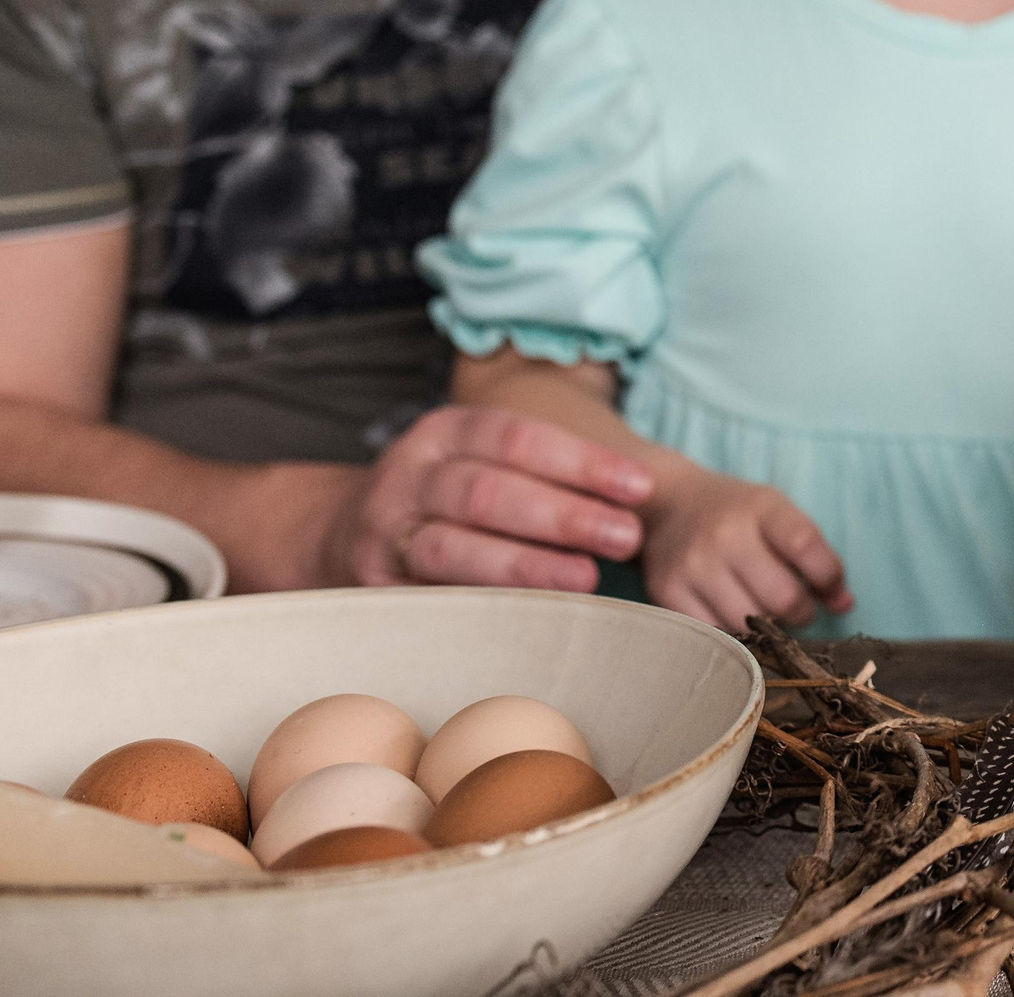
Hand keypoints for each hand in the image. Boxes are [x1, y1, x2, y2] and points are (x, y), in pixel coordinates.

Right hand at [313, 405, 654, 592]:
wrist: (338, 535)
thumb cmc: (448, 501)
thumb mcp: (483, 462)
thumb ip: (543, 473)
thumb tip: (639, 501)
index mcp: (445, 433)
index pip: (518, 438)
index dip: (582, 462)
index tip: (640, 487)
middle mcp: (409, 474)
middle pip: (489, 490)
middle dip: (564, 515)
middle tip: (626, 537)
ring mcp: (384, 532)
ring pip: (453, 546)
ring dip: (526, 564)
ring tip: (587, 578)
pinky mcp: (373, 587)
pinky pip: (429, 598)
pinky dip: (482, 606)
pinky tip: (532, 615)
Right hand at [639, 461, 850, 632]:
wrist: (668, 505)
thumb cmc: (736, 514)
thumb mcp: (777, 515)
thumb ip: (815, 556)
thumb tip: (845, 605)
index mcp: (762, 506)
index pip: (806, 546)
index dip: (829, 578)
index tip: (833, 591)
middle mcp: (726, 534)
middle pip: (782, 597)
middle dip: (802, 613)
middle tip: (798, 610)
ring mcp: (693, 564)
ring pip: (749, 624)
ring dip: (767, 629)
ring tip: (765, 614)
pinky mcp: (667, 592)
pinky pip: (714, 634)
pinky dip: (732, 636)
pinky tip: (735, 619)